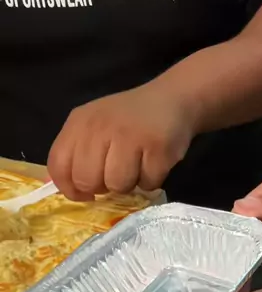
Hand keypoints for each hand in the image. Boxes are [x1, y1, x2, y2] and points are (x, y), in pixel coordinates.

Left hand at [47, 78, 195, 199]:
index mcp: (80, 123)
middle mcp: (100, 126)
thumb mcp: (95, 126)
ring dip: (129, 185)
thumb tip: (73, 190)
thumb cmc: (130, 119)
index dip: (70, 187)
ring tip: (137, 167)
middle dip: (102, 187)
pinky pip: (147, 183)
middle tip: (116, 175)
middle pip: (87, 180)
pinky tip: (154, 163)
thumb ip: (78, 153)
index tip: (86, 192)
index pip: (58, 165)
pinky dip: (152, 180)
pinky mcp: (157, 147)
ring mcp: (129, 135)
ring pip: (117, 185)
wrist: (172, 99)